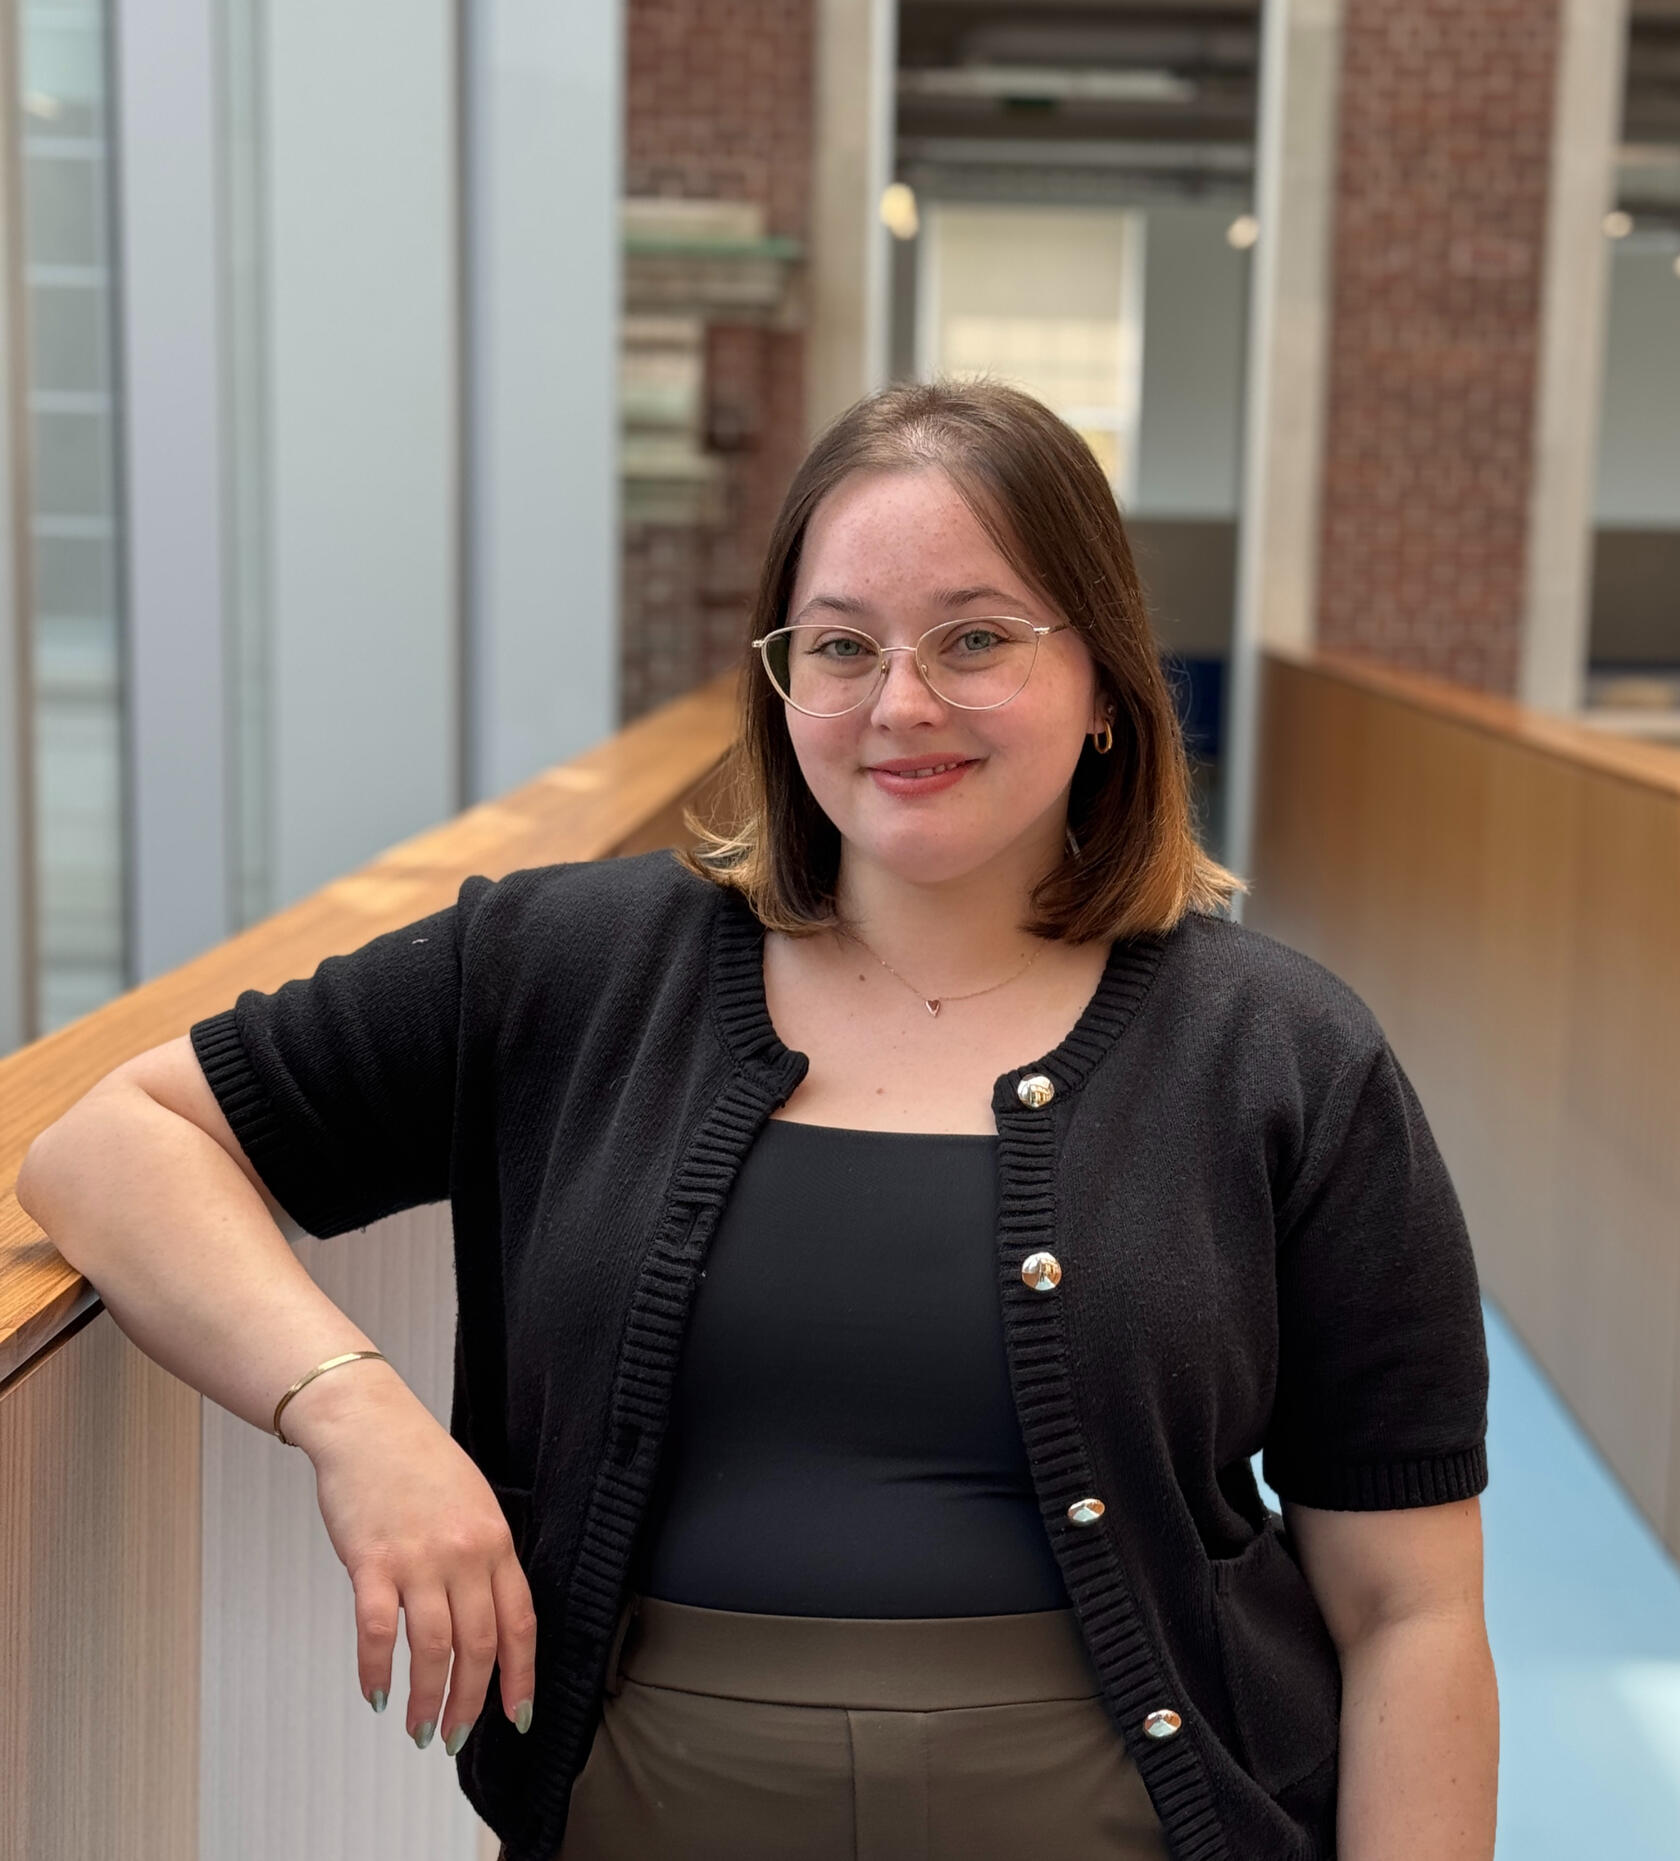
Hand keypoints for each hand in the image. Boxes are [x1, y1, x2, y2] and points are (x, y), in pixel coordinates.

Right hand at [287, 1363, 537, 1754]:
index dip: (520, 1676)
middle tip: (455, 1737)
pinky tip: (377, 1695)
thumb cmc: (418, 1464)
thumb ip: (483, 1557)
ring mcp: (419, 1558)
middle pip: (479, 1646)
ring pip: (433, 1649)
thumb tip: (487, 1617)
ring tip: (420, 1730)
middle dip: (470, 1702)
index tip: (517, 1716)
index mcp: (495, 1541)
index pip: (520, 1622)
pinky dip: (376, 1672)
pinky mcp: (372, 1561)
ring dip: (428, 1700)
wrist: (368, 1424)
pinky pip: (377, 1632)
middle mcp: (465, 1554)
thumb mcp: (473, 1504)